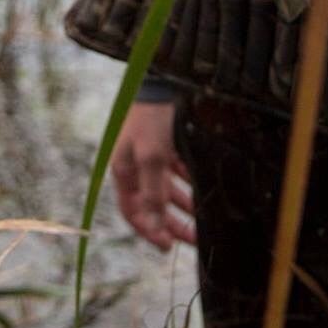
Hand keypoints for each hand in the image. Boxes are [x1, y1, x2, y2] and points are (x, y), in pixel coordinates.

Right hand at [112, 101, 194, 249]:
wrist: (161, 79)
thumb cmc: (151, 118)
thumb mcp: (152, 157)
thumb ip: (154, 192)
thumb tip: (154, 226)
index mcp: (124, 172)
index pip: (132, 211)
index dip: (148, 231)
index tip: (168, 247)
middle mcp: (135, 166)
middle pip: (152, 204)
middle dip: (170, 223)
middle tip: (192, 240)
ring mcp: (150, 155)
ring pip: (166, 189)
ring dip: (183, 205)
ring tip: (203, 218)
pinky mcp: (165, 144)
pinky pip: (176, 171)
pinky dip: (187, 182)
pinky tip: (203, 189)